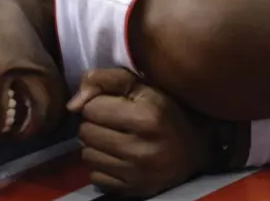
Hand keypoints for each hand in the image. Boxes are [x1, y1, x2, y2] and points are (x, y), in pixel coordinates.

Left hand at [67, 69, 213, 196]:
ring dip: (97, 144)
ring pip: (87, 155)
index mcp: (146, 115)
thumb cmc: (168, 109)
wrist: (197, 148)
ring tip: (116, 137)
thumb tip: (72, 104)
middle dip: (95, 123)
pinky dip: (103, 165)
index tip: (115, 104)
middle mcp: (140, 147)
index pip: (91, 108)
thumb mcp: (144, 85)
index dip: (100, 102)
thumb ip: (107, 80)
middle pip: (85, 132)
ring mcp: (136, 173)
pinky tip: (120, 157)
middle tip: (115, 121)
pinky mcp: (132, 190)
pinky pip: (95, 176)